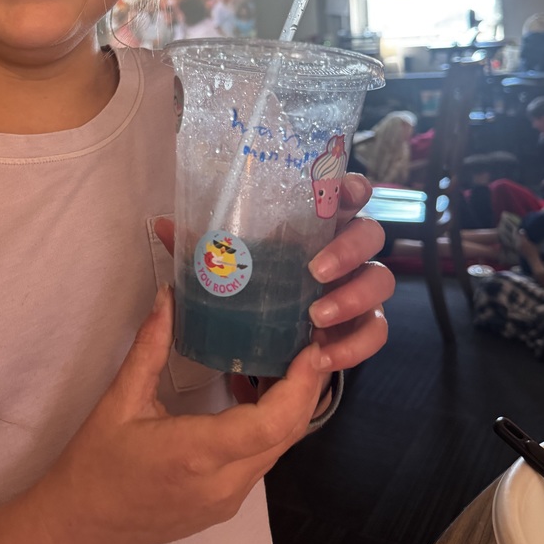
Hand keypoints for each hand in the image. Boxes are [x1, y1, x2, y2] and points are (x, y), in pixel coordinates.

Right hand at [31, 286, 324, 543]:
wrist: (79, 529)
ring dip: (290, 404)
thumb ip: (150, 346)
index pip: (271, 423)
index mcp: (197, 454)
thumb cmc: (95, 463)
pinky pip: (261, 459)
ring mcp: (229, 500)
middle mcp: (224, 483)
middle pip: (287, 434)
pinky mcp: (225, 505)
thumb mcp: (119, 400)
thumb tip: (168, 295)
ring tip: (287, 355)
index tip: (311, 346)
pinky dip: (270, 424)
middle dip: (307, 386)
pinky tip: (253, 390)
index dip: (300, 385)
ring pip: (278, 447)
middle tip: (309, 338)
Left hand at [156, 180, 392, 399]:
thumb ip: (202, 244)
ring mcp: (357, 289)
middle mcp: (345, 252)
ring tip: (316, 317)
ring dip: (353, 298)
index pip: (348, 194)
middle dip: (350, 249)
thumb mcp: (225, 263)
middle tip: (315, 270)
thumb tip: (164, 224)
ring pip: (379, 284)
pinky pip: (372, 333)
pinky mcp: (359, 328)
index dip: (353, 188)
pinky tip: (323, 355)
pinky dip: (352, 345)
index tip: (343, 192)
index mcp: (317, 224)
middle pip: (372, 236)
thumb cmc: (251, 286)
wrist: (265, 345)